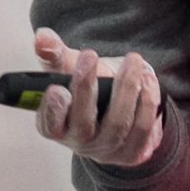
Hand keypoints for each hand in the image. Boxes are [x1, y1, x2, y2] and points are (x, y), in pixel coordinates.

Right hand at [30, 26, 163, 165]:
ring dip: (126, 89)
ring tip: (132, 61)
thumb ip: (53, 53)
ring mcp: (105, 150)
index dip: (51, 109)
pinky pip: (141, 130)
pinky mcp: (130, 153)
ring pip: (117, 124)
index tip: (57, 88)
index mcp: (56, 126)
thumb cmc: (87, 87)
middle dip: (86, 88)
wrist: (117, 105)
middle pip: (83, 123)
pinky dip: (146, 103)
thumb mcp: (68, 68)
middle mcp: (79, 143)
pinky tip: (147, 80)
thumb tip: (42, 37)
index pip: (48, 125)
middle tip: (89, 55)